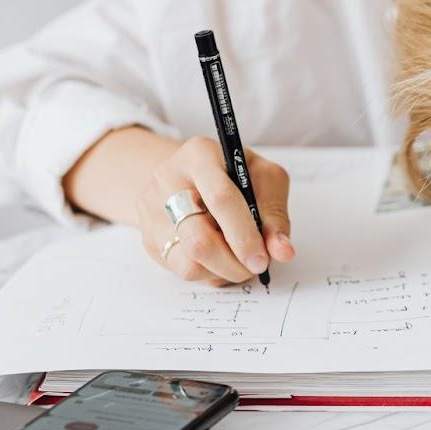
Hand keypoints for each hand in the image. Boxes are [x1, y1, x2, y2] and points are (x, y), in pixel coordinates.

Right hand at [136, 137, 294, 284]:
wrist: (191, 176)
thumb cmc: (235, 176)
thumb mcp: (264, 180)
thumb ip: (275, 215)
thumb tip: (282, 251)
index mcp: (199, 155)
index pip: (220, 198)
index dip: (245, 235)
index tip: (262, 259)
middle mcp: (168, 180)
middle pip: (199, 240)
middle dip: (234, 262)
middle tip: (255, 267)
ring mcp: (152, 212)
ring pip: (189, 263)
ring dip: (224, 272)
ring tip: (239, 259)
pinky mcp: (149, 240)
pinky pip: (182, 272)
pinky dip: (210, 274)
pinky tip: (220, 258)